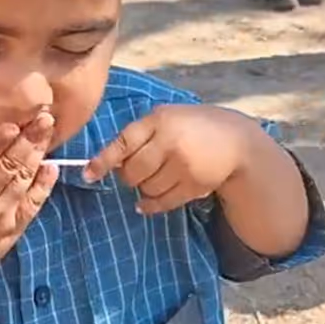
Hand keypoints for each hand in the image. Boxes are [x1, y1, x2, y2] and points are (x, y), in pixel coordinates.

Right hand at [0, 114, 58, 302]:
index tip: (11, 124)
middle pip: (5, 168)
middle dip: (26, 141)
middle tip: (43, 118)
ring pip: (22, 181)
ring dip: (37, 154)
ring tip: (47, 131)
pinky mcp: (13, 229)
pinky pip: (32, 204)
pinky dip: (44, 185)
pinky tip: (51, 166)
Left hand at [84, 104, 262, 214]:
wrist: (236, 140)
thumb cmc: (191, 127)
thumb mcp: (166, 118)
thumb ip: (138, 135)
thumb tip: (106, 162)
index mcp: (158, 121)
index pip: (123, 143)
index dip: (102, 161)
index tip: (88, 175)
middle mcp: (170, 142)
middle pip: (131, 172)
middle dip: (128, 176)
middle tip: (136, 171)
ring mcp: (184, 165)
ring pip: (146, 189)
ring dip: (143, 188)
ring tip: (156, 176)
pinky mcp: (194, 185)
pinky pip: (162, 202)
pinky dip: (150, 205)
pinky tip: (147, 201)